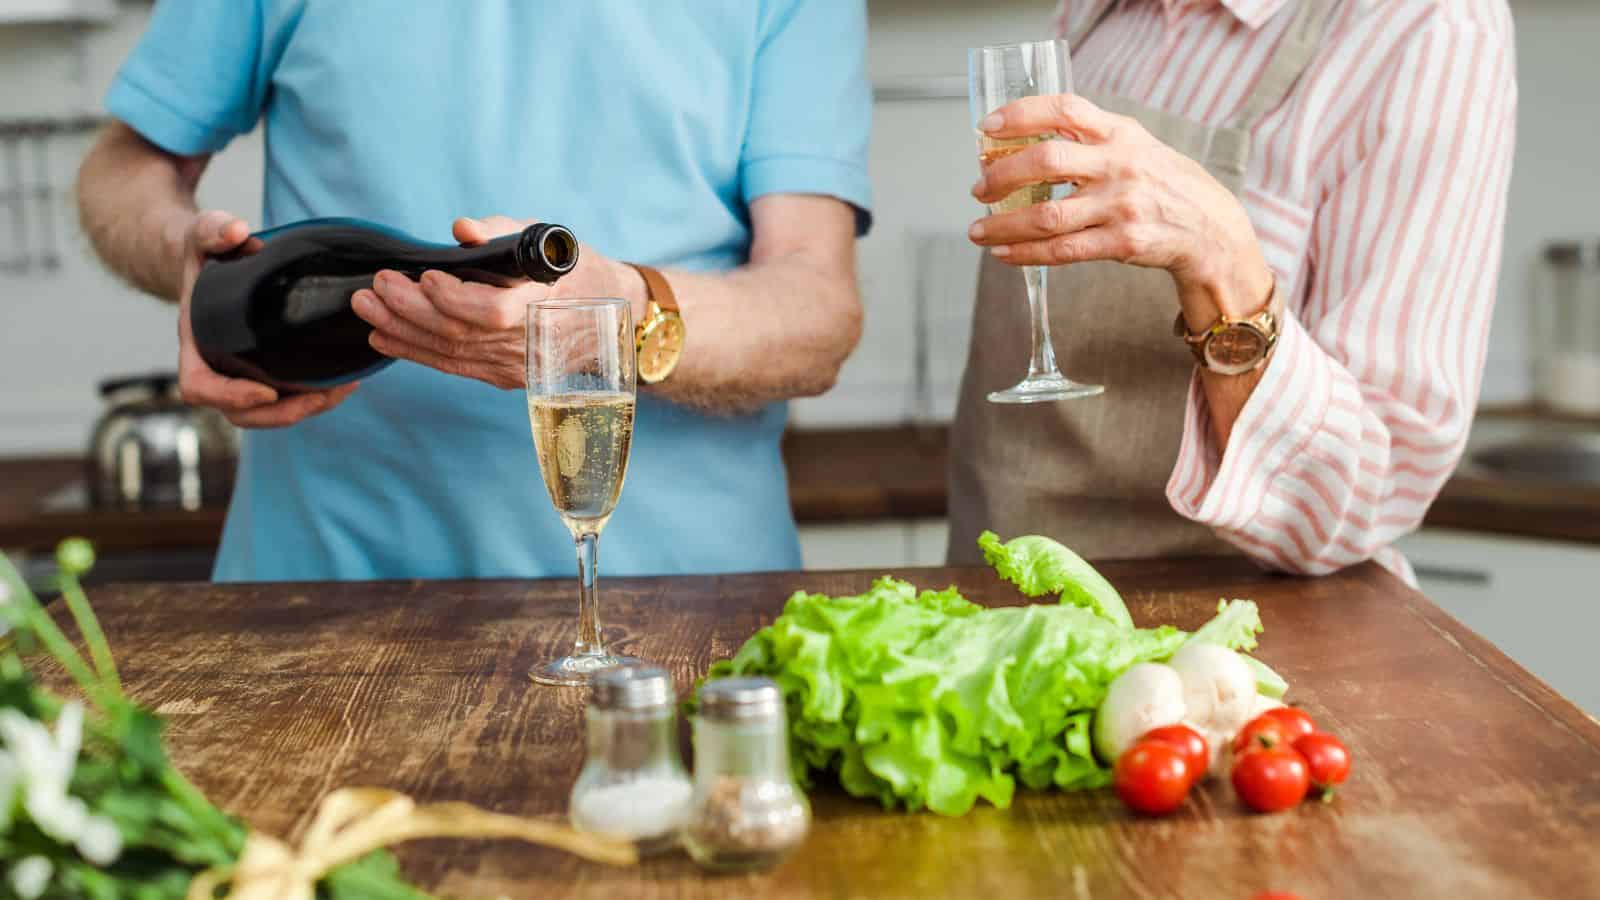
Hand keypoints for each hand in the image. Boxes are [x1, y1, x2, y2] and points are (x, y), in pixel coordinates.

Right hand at [176, 210, 357, 426]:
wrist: (215, 263)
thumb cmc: (207, 252)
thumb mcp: (203, 233)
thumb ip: (213, 230)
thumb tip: (238, 231)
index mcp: (196, 343)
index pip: (199, 386)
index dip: (229, 396)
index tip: (266, 390)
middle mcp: (216, 366)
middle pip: (239, 414)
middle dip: (280, 413)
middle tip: (320, 396)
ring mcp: (240, 375)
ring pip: (267, 414)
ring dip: (305, 409)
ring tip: (342, 390)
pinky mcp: (266, 373)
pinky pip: (286, 399)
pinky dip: (315, 397)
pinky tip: (346, 382)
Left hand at [353, 216, 644, 389]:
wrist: (612, 317)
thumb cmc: (573, 268)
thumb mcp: (546, 237)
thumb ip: (500, 231)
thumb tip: (461, 229)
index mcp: (546, 305)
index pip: (493, 312)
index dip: (454, 298)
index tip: (425, 276)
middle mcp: (530, 343)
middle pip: (460, 335)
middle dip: (410, 310)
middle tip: (376, 286)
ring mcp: (516, 366)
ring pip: (450, 353)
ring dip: (401, 330)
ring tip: (367, 306)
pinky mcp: (503, 376)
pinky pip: (453, 366)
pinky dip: (414, 351)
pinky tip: (383, 336)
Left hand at [968, 94, 1273, 328]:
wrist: (1209, 227)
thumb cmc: (1161, 182)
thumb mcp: (1133, 145)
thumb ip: (1088, 138)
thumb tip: (1023, 139)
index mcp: (1119, 132)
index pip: (1063, 109)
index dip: (1021, 114)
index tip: (987, 126)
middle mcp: (1120, 164)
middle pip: (1046, 160)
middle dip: (1002, 175)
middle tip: (980, 189)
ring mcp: (1121, 205)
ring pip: (1046, 216)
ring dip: (1003, 225)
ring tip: (979, 230)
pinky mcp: (1122, 242)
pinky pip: (1061, 251)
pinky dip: (1025, 253)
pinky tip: (1004, 253)